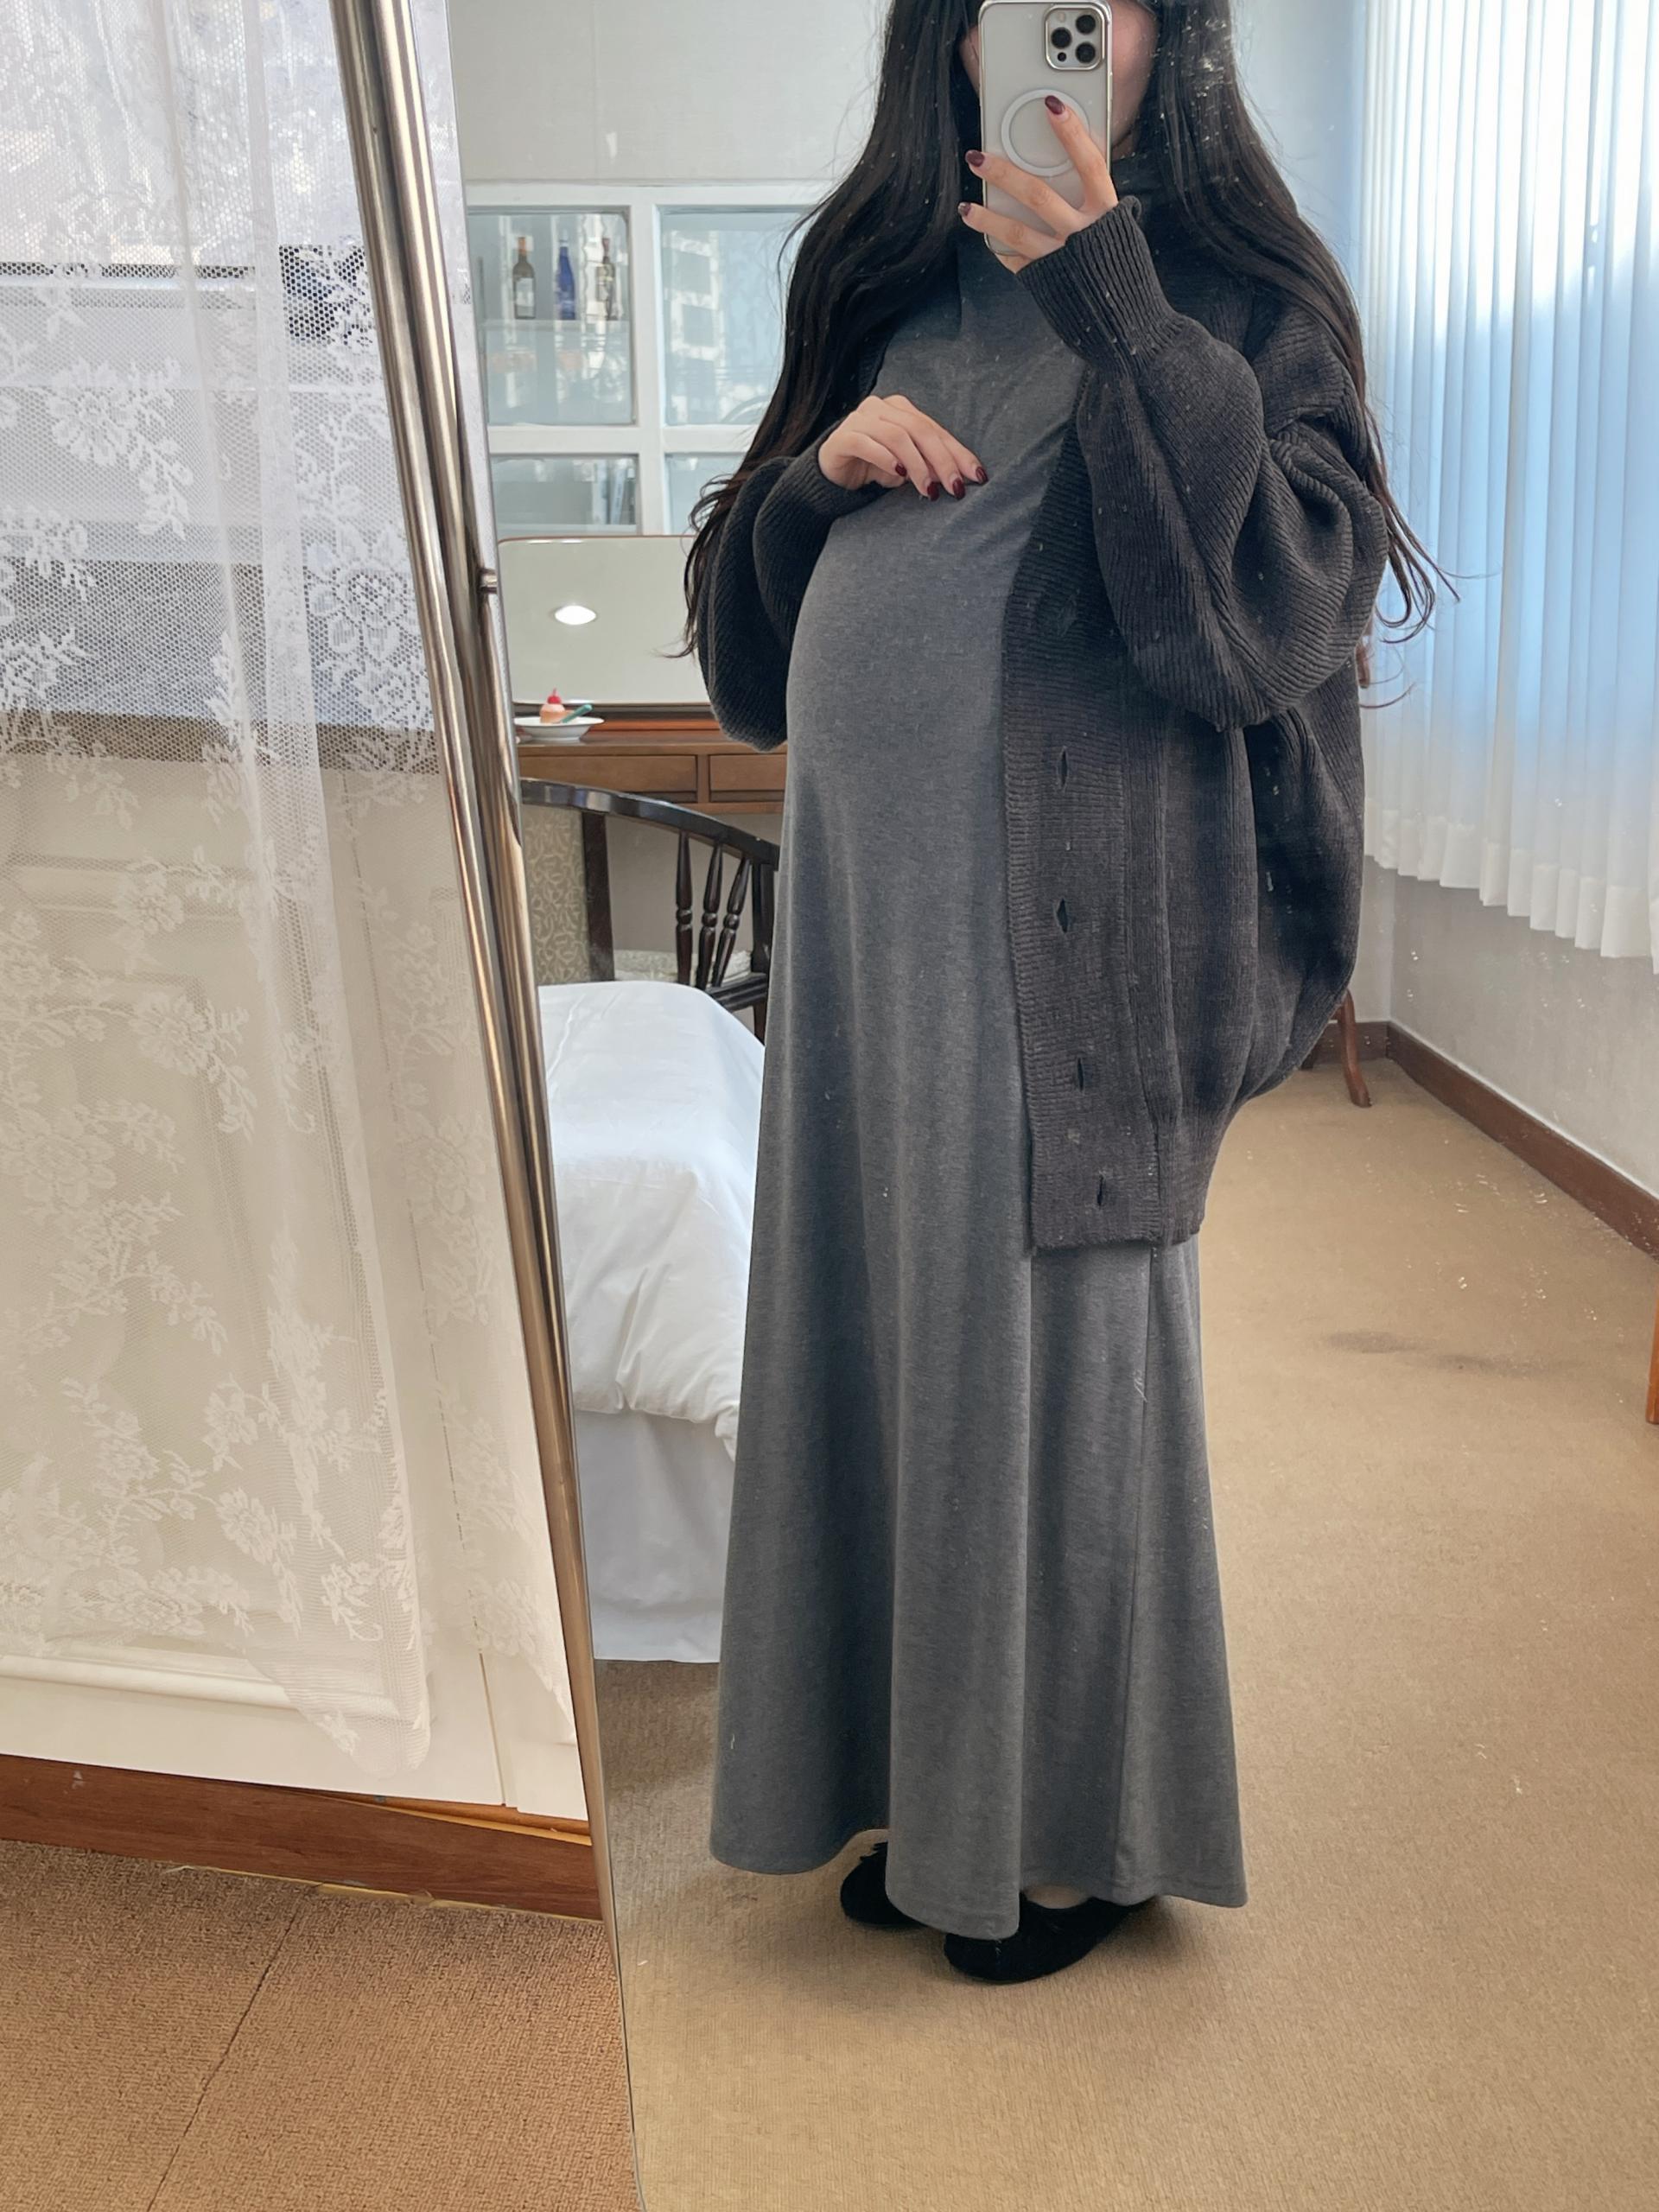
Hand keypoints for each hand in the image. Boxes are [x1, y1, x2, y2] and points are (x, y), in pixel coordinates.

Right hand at [817, 393, 986, 498]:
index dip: (958, 453)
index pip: (935, 430)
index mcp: (902, 410)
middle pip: (920, 430)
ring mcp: (861, 419)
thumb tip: (959, 479)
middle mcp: (882, 407)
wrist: (832, 473)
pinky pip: (868, 444)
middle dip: (943, 461)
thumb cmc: (873, 467)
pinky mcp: (843, 436)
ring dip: (918, 465)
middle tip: (956, 488)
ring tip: (930, 490)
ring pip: (897, 436)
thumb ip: (929, 466)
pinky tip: (899, 474)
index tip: (977, 476)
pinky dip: (886, 459)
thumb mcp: (906, 467)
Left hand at [958, 96, 1118, 272]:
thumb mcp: (1118, 229)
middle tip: (978, 157)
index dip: (1072, 133)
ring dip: (987, 217)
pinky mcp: (1046, 281)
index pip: (1090, 163)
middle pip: (1038, 194)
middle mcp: (1083, 233)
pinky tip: (986, 236)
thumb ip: (1095, 203)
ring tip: (966, 208)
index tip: (1052, 105)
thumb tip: (1073, 171)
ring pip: (1017, 231)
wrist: (1125, 324)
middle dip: (1004, 173)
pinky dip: (1000, 248)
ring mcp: (1061, 258)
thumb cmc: (1121, 269)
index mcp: (1107, 214)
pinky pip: (1016, 260)